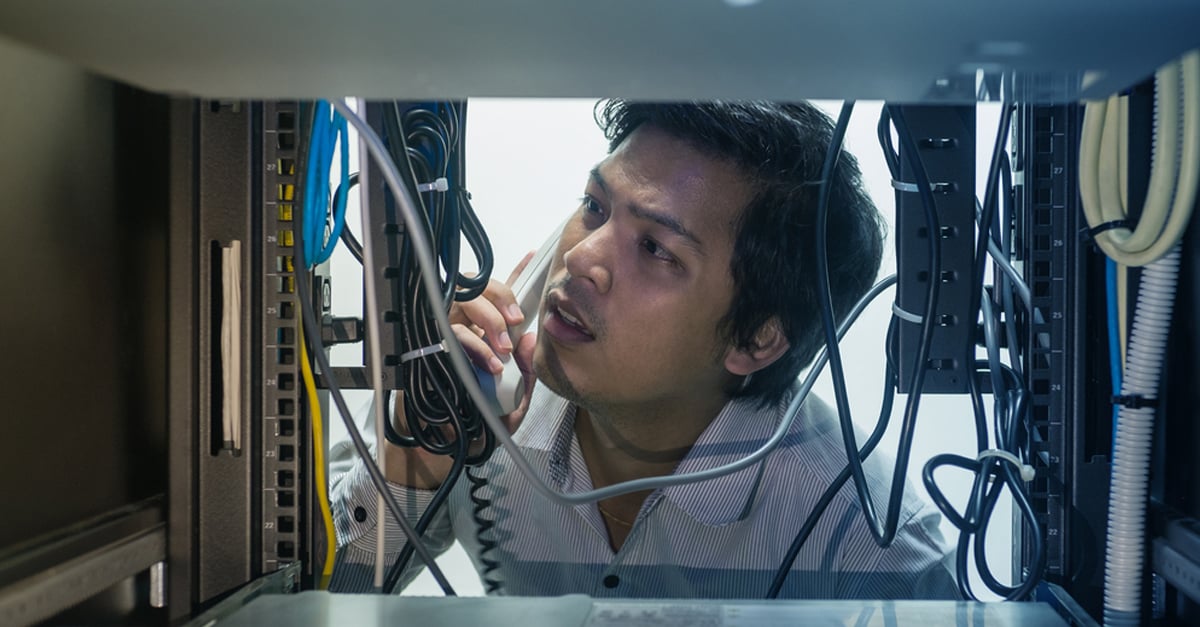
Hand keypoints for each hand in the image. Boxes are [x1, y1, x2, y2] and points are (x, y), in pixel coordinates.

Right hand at [382, 253, 538, 488]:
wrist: (449, 445)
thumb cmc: (482, 419)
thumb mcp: (516, 399)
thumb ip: (528, 372)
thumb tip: (528, 338)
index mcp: (484, 331)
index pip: (497, 295)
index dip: (515, 274)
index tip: (531, 256)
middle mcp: (461, 325)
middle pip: (475, 286)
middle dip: (500, 298)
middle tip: (515, 322)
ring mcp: (442, 334)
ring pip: (461, 302)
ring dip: (487, 319)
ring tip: (503, 348)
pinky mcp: (429, 348)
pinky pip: (451, 332)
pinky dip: (475, 346)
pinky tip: (491, 364)